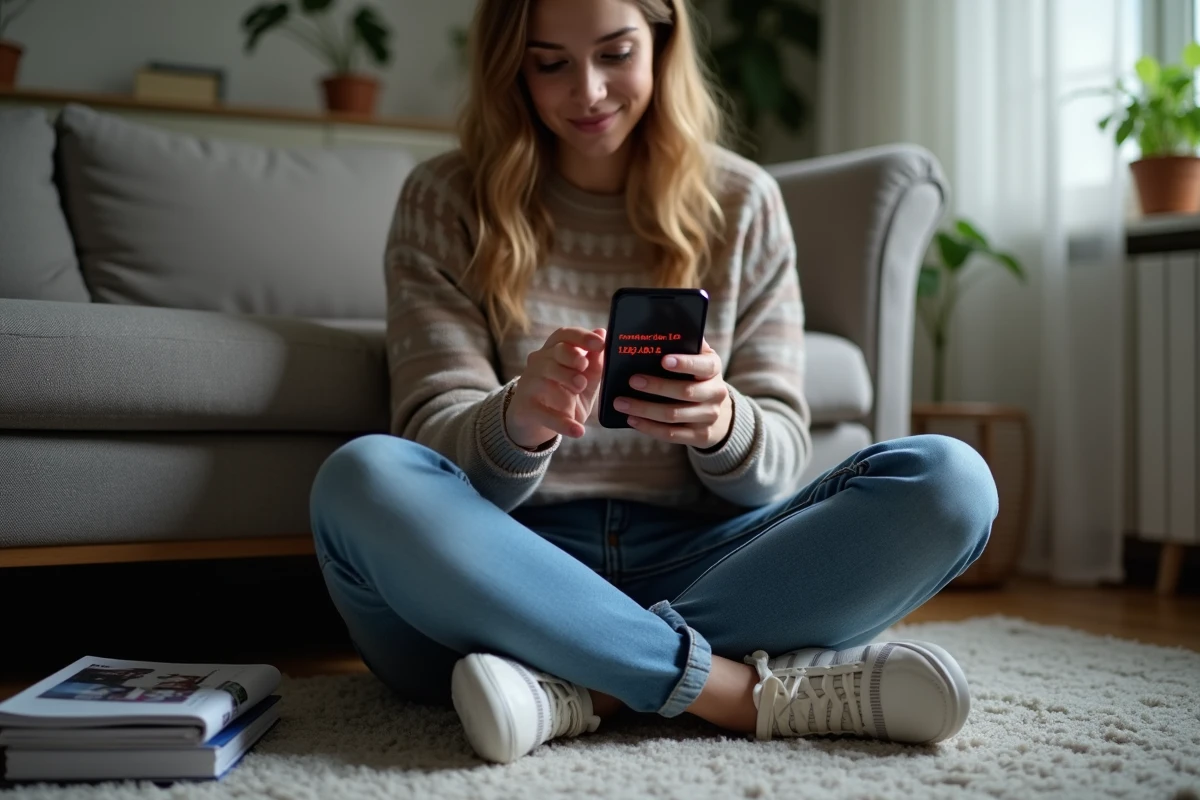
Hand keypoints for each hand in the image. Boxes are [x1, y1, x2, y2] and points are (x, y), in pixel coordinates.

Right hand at [505, 327, 605, 449]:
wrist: (536, 423)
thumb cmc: (563, 395)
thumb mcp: (584, 381)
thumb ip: (595, 363)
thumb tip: (603, 334)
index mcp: (555, 352)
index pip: (565, 335)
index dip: (582, 336)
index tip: (600, 343)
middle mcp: (540, 362)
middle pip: (555, 350)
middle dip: (573, 355)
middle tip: (584, 367)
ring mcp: (530, 383)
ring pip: (545, 371)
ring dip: (566, 377)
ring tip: (580, 388)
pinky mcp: (526, 407)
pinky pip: (543, 413)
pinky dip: (561, 423)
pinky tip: (578, 431)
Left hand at [614, 340, 732, 448]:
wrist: (718, 411)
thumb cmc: (697, 375)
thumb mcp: (698, 357)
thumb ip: (685, 341)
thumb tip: (662, 319)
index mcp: (714, 368)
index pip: (703, 365)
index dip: (685, 363)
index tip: (663, 360)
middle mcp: (715, 393)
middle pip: (685, 392)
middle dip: (656, 387)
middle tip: (632, 381)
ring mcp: (708, 416)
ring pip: (674, 416)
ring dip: (645, 410)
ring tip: (621, 402)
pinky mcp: (700, 436)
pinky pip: (672, 434)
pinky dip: (649, 428)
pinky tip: (632, 420)